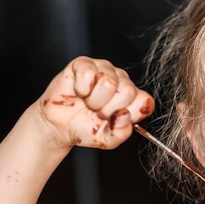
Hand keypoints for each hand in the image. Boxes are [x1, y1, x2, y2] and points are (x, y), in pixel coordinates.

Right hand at [38, 56, 153, 149]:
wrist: (58, 126)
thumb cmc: (85, 128)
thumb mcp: (108, 139)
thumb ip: (122, 132)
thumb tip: (125, 116)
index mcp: (133, 98)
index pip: (145, 101)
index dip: (130, 113)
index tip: (115, 119)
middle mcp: (122, 81)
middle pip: (128, 91)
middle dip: (109, 109)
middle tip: (98, 113)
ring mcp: (104, 69)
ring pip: (109, 82)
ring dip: (95, 100)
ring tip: (88, 103)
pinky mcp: (84, 64)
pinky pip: (88, 73)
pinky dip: (81, 88)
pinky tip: (79, 92)